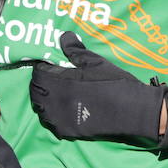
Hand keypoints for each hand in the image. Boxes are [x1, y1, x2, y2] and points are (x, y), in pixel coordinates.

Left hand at [29, 32, 163, 140]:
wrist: (131, 110)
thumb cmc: (114, 83)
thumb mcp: (96, 62)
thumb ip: (75, 50)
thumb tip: (63, 36)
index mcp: (61, 82)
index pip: (38, 74)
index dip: (41, 67)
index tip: (48, 64)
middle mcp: (56, 101)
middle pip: (36, 91)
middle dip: (40, 82)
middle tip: (50, 77)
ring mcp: (60, 118)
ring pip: (40, 108)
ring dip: (43, 99)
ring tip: (55, 93)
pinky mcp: (67, 131)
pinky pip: (51, 123)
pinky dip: (51, 115)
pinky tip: (61, 109)